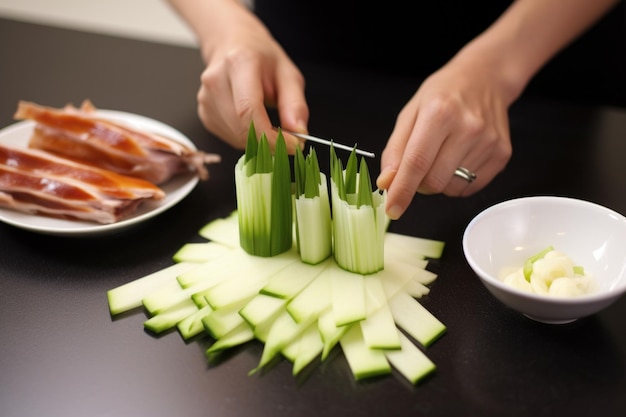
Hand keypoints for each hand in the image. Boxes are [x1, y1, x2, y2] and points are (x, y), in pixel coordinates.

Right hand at [196, 13, 308, 152]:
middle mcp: (216, 80)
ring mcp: (205, 98)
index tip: (293, 145)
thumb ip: (295, 104)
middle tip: (287, 138)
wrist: (233, 45)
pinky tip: (253, 121)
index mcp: (239, 63)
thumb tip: (298, 133)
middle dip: (269, 141)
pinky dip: (246, 138)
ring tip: (269, 123)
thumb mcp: (288, 74)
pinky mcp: (203, 113)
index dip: (270, 136)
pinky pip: (229, 138)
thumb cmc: (262, 58)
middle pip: (241, 128)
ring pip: (236, 138)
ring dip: (258, 141)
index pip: (248, 110)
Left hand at [376, 54, 515, 219]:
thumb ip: (395, 150)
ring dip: (439, 181)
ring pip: (451, 188)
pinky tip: (460, 157)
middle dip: (419, 183)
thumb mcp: (411, 113)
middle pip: (434, 181)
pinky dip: (458, 181)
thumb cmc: (443, 94)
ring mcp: (488, 142)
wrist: (485, 78)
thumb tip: (387, 183)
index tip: (392, 209)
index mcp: (440, 113)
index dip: (402, 190)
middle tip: (420, 165)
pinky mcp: (502, 154)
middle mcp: (468, 128)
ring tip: (443, 154)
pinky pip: (470, 187)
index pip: (416, 163)